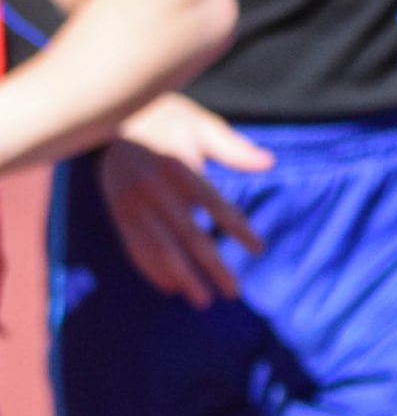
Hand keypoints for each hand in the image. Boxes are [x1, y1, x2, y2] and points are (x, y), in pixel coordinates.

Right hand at [99, 93, 272, 308]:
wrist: (109, 116)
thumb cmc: (166, 118)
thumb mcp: (201, 124)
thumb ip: (233, 148)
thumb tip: (268, 162)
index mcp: (181, 168)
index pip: (216, 206)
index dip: (238, 229)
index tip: (259, 249)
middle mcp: (156, 191)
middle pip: (189, 237)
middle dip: (212, 267)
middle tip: (233, 292)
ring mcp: (133, 206)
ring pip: (160, 249)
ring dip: (181, 277)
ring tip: (202, 299)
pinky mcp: (118, 214)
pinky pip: (135, 248)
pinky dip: (151, 269)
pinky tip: (169, 287)